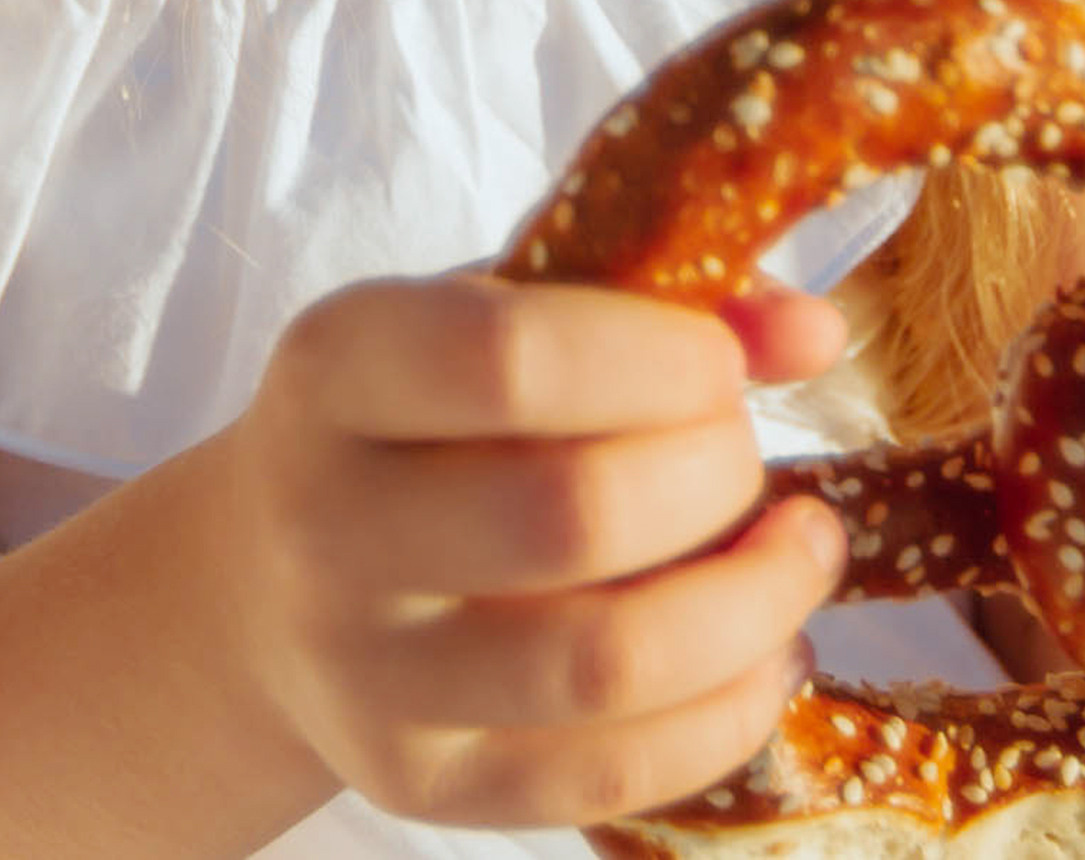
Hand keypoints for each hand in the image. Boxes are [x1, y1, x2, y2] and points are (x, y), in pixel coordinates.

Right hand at [220, 269, 848, 830]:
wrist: (267, 574)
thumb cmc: (421, 411)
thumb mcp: (500, 308)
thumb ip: (651, 298)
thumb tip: (818, 334)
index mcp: (338, 368)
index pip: (508, 359)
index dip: (657, 357)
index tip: (723, 361)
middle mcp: (329, 526)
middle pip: (571, 515)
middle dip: (713, 476)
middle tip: (746, 453)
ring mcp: (368, 675)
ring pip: (602, 662)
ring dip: (751, 603)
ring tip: (802, 548)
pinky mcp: (419, 786)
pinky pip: (604, 775)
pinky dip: (725, 716)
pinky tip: (770, 651)